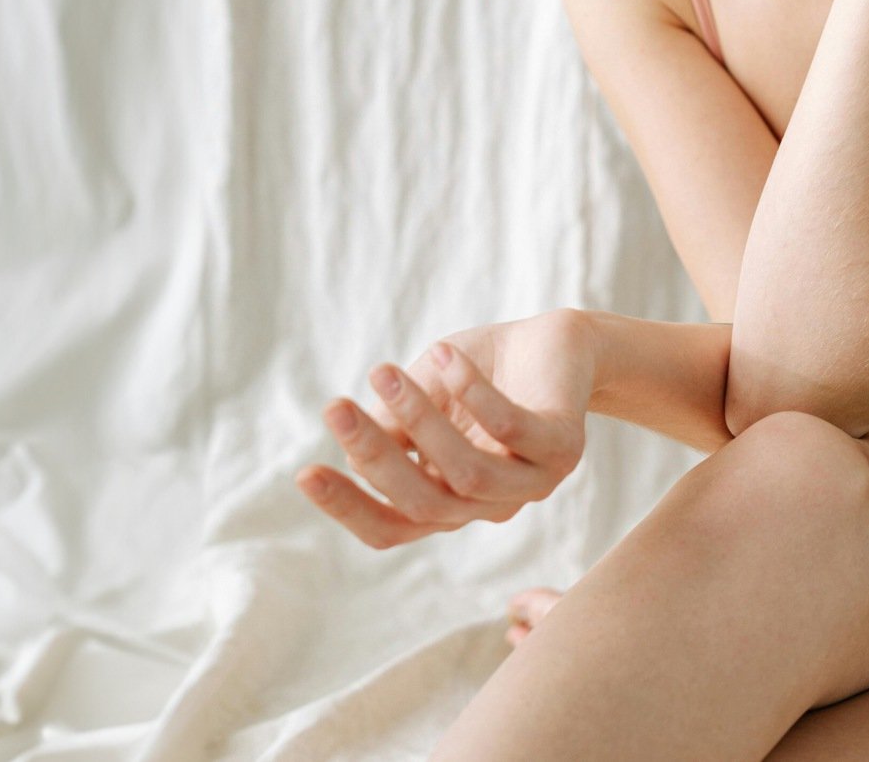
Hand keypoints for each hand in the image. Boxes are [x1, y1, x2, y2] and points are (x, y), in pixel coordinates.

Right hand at [295, 309, 593, 548]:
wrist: (553, 341)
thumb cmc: (476, 371)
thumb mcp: (420, 394)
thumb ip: (393, 426)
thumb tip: (355, 451)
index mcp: (450, 499)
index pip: (393, 526)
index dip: (348, 509)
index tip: (305, 474)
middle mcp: (489, 504)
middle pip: (424, 504)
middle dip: (375, 458)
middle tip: (334, 407)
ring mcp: (531, 482)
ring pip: (467, 475)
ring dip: (420, 422)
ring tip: (385, 372)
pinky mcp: (563, 448)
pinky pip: (512, 430)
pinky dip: (473, 393)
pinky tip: (445, 355)